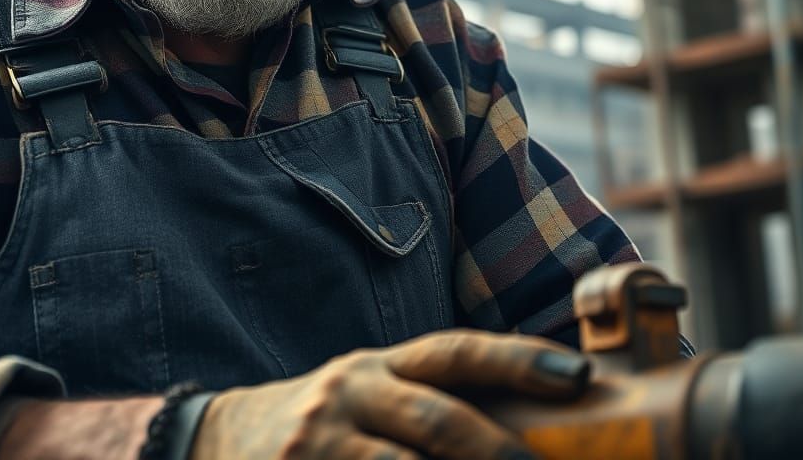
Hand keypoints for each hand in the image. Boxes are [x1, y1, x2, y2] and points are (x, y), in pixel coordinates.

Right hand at [190, 329, 588, 459]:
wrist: (226, 440)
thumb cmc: (325, 422)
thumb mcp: (370, 392)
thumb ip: (428, 400)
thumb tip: (524, 424)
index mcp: (378, 366)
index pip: (454, 353)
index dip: (516, 359)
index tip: (577, 376)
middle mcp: (351, 391)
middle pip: (437, 418)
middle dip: (500, 452)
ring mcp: (321, 443)